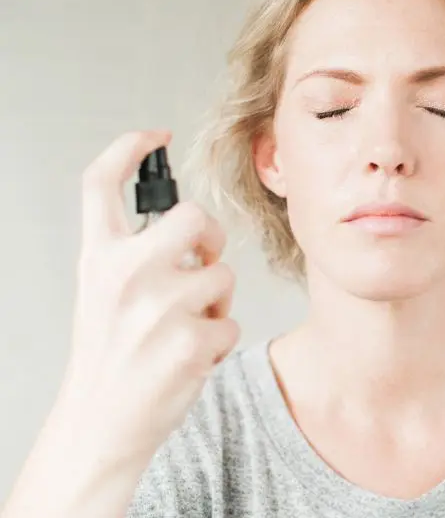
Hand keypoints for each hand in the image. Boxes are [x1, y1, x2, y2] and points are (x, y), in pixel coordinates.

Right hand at [58, 129, 239, 467]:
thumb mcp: (101, 294)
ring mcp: (158, 308)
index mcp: (99, 259)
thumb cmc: (108, 357)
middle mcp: (125, 275)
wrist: (102, 422)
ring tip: (186, 327)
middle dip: (209, 237)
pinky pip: (231, 322)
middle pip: (192, 216)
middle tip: (202, 260)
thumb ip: (131, 255)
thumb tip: (186, 227)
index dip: (129, 147)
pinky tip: (192, 355)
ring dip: (216, 301)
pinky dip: (219, 339)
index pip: (101, 183)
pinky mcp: (190, 342)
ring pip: (223, 275)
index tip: (154, 136)